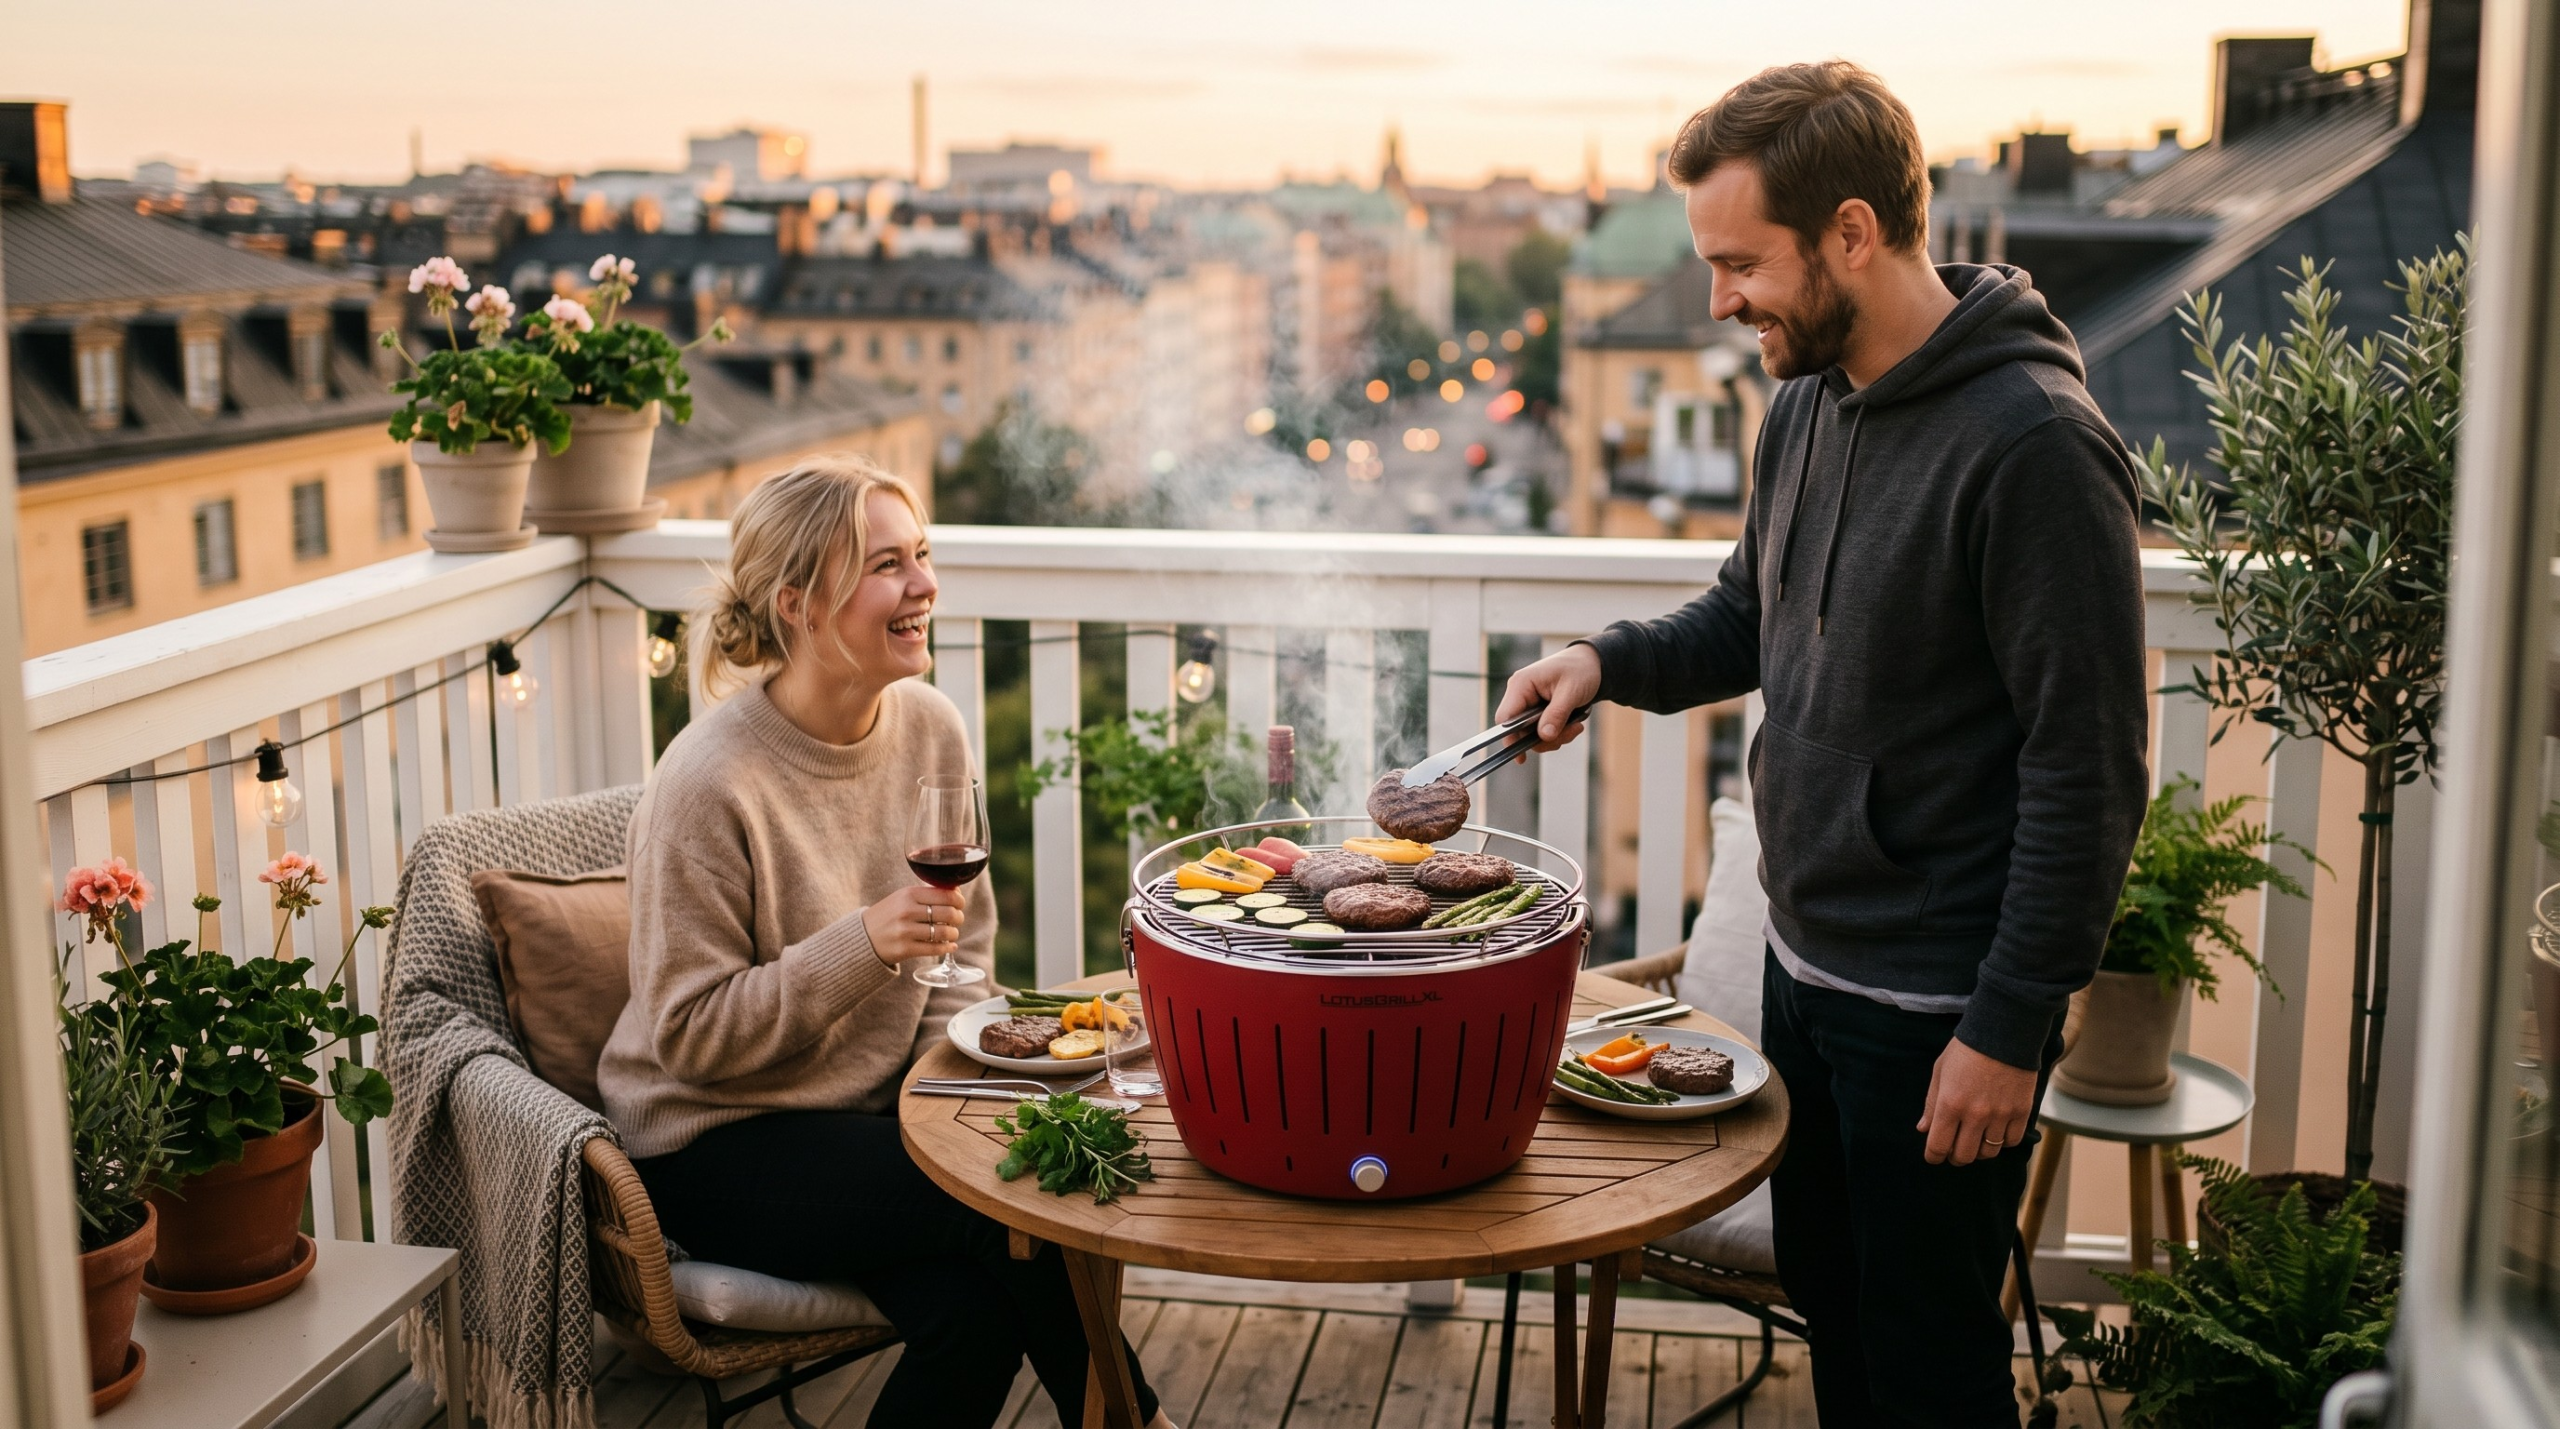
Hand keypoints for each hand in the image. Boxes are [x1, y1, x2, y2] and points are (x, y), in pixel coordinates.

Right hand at [863, 885, 968, 964]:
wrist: (863, 936)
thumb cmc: (888, 915)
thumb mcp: (902, 897)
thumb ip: (927, 894)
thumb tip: (956, 892)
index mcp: (908, 894)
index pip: (946, 895)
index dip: (959, 901)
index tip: (960, 904)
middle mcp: (907, 911)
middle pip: (948, 914)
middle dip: (958, 918)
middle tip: (957, 920)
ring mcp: (905, 931)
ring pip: (944, 932)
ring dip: (953, 933)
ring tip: (951, 933)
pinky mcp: (905, 949)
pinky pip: (935, 949)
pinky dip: (947, 948)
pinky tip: (950, 946)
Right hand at [1495, 644, 1601, 752]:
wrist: (1592, 664)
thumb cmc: (1580, 670)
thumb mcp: (1571, 692)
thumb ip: (1556, 714)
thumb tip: (1544, 736)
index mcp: (1521, 685)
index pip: (1505, 718)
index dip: (1510, 738)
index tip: (1521, 755)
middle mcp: (1521, 695)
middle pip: (1520, 731)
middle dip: (1545, 739)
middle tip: (1570, 733)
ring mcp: (1529, 704)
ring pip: (1532, 735)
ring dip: (1555, 738)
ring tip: (1576, 726)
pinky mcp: (1538, 712)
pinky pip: (1542, 732)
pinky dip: (1559, 734)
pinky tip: (1574, 724)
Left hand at [1917, 1038, 2037, 1166]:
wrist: (2004, 1032)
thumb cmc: (1966, 1050)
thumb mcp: (1940, 1072)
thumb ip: (1931, 1104)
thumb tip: (1923, 1129)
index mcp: (1950, 1104)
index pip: (1938, 1146)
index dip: (1934, 1156)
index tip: (1934, 1156)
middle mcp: (1975, 1114)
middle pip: (1964, 1155)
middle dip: (1955, 1157)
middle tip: (1954, 1150)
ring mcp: (2000, 1115)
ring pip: (1988, 1152)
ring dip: (1979, 1150)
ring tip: (1976, 1139)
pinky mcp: (2021, 1112)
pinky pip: (2011, 1141)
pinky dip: (2002, 1141)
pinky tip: (1996, 1131)